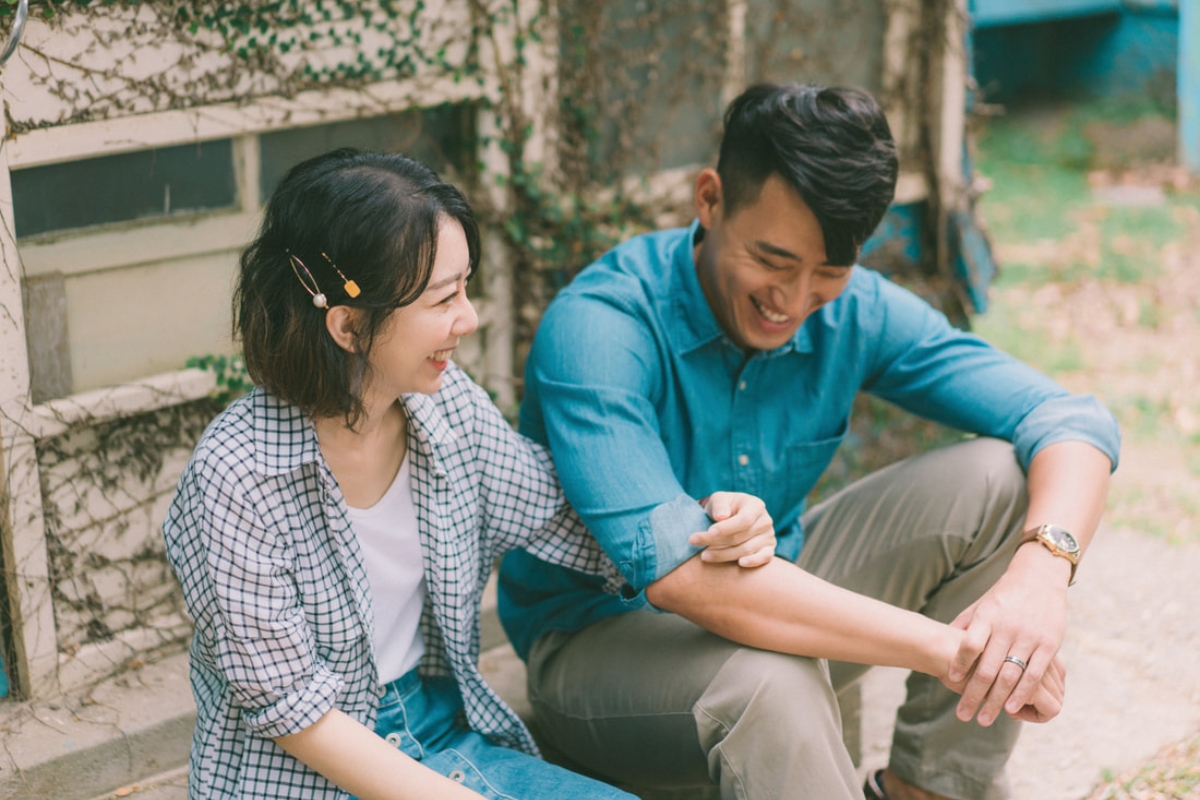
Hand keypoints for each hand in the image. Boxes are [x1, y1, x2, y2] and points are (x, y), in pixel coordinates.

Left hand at [688, 492, 775, 567]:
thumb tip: (721, 517)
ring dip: (724, 555)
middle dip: (715, 541)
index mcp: (755, 505)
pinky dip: (753, 561)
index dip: (727, 528)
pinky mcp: (768, 550)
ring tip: (704, 555)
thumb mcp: (719, 499)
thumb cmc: (723, 508)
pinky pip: (764, 558)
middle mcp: (765, 521)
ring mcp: (768, 536)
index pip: (744, 520)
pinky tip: (740, 563)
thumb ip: (719, 505)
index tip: (710, 531)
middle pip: (740, 536)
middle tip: (695, 542)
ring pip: (746, 550)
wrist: (731, 517)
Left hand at [946, 543, 1070, 726]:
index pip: (970, 643)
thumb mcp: (980, 606)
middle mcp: (1007, 628)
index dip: (959, 662)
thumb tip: (941, 640)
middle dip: (974, 694)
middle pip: (988, 667)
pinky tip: (1013, 709)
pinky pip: (1034, 673)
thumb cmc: (1003, 596)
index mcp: (987, 617)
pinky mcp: (1048, 644)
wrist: (1039, 578)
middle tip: (963, 714)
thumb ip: (963, 624)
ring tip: (984, 718)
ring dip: (997, 700)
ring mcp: (1029, 637)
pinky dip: (1023, 693)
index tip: (949, 680)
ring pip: (1011, 675)